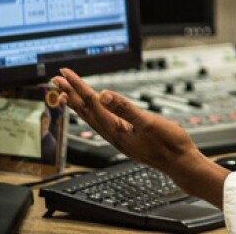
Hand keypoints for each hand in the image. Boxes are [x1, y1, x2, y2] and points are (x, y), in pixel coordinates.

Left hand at [52, 68, 228, 206]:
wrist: (179, 162)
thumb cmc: (168, 143)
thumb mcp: (148, 122)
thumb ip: (125, 108)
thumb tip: (103, 95)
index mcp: (116, 129)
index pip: (91, 103)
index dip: (77, 87)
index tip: (65, 74)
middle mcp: (112, 134)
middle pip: (85, 110)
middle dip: (70, 93)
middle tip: (56, 78)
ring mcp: (118, 137)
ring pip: (91, 117)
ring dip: (77, 103)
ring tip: (65, 92)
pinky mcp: (125, 137)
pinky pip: (102, 122)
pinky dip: (92, 112)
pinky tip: (93, 109)